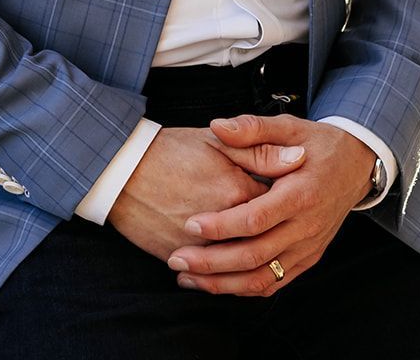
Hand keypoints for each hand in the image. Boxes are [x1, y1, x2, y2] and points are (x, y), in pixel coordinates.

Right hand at [108, 125, 306, 261]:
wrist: (120, 170)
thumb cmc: (169, 150)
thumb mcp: (216, 141)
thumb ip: (259, 151)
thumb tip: (299, 157)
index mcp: (238, 190)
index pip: (276, 204)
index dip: (281, 200)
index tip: (280, 196)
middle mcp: (225, 223)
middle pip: (262, 241)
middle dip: (271, 237)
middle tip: (272, 227)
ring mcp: (202, 245)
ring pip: (239, 266)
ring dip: (247, 265)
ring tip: (252, 256)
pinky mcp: (181, 258)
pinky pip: (211, 278)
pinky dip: (221, 279)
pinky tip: (225, 271)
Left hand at [167, 113, 375, 296]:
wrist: (357, 165)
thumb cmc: (318, 144)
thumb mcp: (290, 126)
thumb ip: (253, 128)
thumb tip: (217, 126)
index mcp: (300, 194)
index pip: (256, 219)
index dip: (222, 226)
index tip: (190, 225)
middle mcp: (306, 227)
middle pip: (255, 256)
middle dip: (212, 263)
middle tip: (177, 260)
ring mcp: (308, 248)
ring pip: (263, 278)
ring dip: (223, 283)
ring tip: (187, 278)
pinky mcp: (307, 259)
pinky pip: (274, 283)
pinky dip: (244, 289)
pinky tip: (216, 284)